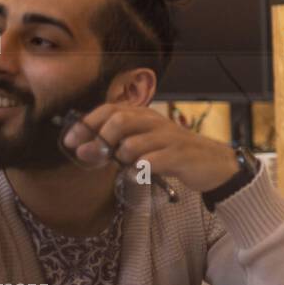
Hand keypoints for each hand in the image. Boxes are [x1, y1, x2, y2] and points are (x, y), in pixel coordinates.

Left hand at [61, 102, 239, 192]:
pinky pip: (150, 163)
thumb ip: (116, 144)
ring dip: (122, 160)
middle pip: (119, 121)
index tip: (70, 141)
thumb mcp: (145, 143)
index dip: (86, 123)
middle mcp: (156, 122)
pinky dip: (139, 171)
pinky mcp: (180, 156)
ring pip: (132, 145)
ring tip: (129, 166)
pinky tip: (142, 175)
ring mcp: (169, 138)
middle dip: (100, 141)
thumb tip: (82, 149)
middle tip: (93, 158)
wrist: (213, 164)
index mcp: (146, 115)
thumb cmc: (173, 154)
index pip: (110, 109)